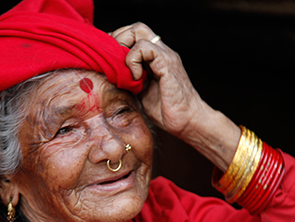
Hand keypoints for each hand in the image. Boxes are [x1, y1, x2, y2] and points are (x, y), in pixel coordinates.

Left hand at [111, 23, 203, 138]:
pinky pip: (145, 48)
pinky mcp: (167, 63)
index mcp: (154, 57)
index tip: (109, 61)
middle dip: (118, 40)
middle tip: (113, 63)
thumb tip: (107, 75)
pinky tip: (136, 78)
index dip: (118, 43)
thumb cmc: (165, 111)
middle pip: (135, 28)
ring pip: (138, 31)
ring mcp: (165, 55)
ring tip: (124, 71)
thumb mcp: (139, 92)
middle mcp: (161, 52)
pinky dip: (133, 60)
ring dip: (124, 48)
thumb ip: (127, 79)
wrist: (187, 121)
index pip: (133, 35)